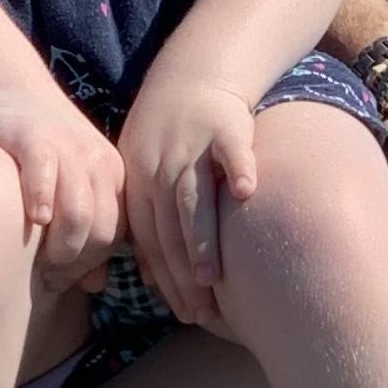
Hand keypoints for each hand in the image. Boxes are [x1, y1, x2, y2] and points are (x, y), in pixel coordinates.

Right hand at [0, 85, 124, 280]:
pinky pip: (46, 176)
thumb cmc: (39, 152)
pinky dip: (40, 202)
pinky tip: (30, 218)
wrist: (8, 93)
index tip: (60, 281)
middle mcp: (99, 164)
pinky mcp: (36, 138)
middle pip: (101, 232)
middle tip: (44, 276)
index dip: (88, 267)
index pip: (116, 238)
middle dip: (72, 263)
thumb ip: (87, 233)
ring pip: (79, 215)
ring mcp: (70, 150)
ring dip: (55, 247)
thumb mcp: (71, 191)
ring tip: (32, 260)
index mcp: (114, 179)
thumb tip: (96, 285)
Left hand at [119, 72, 261, 327]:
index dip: (165, 278)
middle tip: (198, 312)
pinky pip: (232, 150)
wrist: (194, 76)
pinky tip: (247, 193)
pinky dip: (239, 168)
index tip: (182, 312)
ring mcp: (192, 146)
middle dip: (183, 275)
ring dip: (202, 238)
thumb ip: (148, 224)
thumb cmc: (170, 136)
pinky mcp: (224, 125)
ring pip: (194, 198)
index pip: (148, 238)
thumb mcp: (144, 174)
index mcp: (139, 181)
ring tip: (212, 278)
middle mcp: (161, 166)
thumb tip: (150, 282)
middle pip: (170, 228)